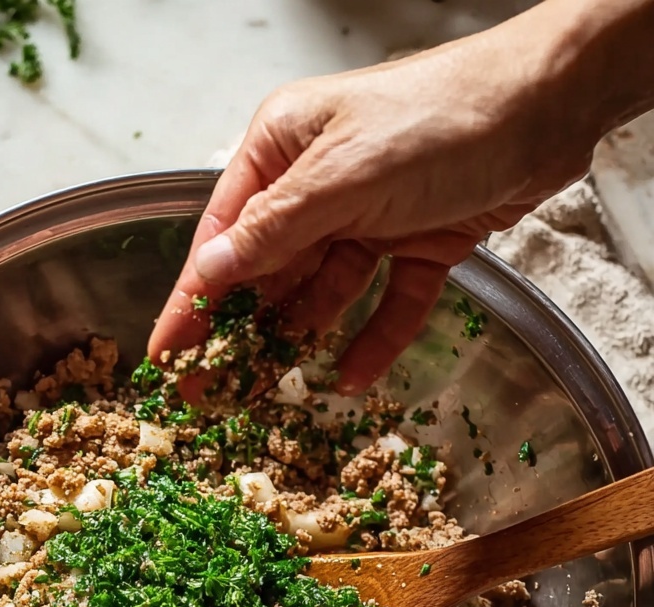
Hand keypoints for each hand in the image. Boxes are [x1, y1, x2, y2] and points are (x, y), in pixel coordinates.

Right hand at [149, 0, 653, 394]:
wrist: (549, 107)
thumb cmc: (438, 119)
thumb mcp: (341, 177)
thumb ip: (273, 232)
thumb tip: (209, 275)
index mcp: (281, 149)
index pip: (223, 238)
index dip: (191, 302)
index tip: (164, 358)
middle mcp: (317, 184)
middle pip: (266, 273)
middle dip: (240, 332)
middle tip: (210, 392)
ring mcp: (368, 216)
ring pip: (322, 293)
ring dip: (300, 340)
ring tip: (270, 393)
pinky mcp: (417, 243)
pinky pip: (386, 303)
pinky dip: (373, 339)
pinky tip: (354, 377)